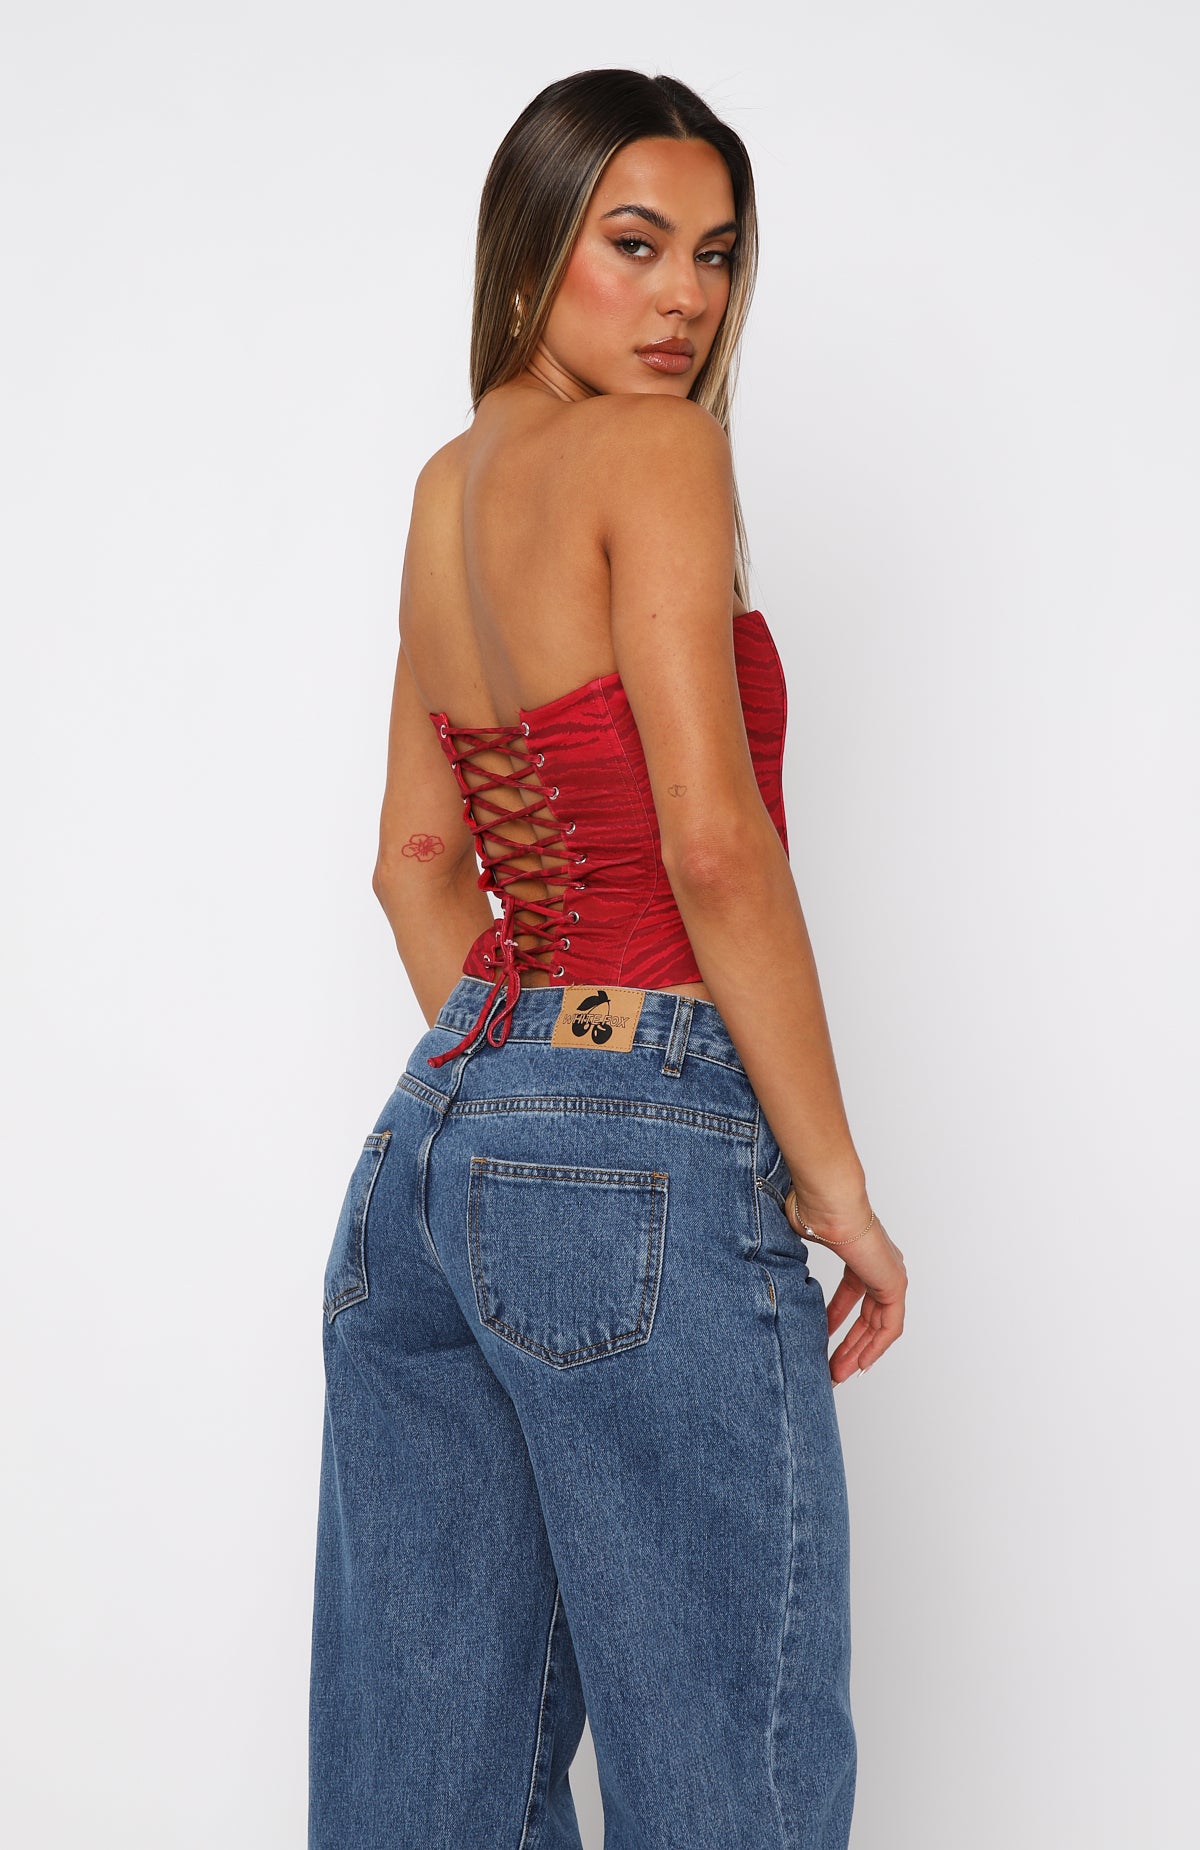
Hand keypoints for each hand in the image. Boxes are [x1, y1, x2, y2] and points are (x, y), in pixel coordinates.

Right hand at [784, 1190, 906, 1383]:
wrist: (827, 1203)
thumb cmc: (810, 1210)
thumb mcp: (799, 1239)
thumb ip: (794, 1256)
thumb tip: (770, 1261)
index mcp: (859, 1252)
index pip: (854, 1294)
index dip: (838, 1319)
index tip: (824, 1338)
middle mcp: (878, 1264)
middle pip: (867, 1314)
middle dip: (849, 1343)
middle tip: (832, 1368)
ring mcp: (889, 1273)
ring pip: (878, 1324)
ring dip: (859, 1351)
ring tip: (839, 1374)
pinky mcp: (894, 1284)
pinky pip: (890, 1326)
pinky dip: (876, 1347)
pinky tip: (861, 1364)